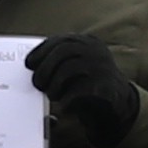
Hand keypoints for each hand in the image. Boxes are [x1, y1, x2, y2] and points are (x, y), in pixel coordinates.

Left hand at [24, 29, 145, 147]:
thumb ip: (59, 62)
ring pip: (70, 68)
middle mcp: (96, 50)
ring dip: (54, 84)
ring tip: (51, 95)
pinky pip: (81, 90)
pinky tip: (64, 106)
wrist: (119, 101)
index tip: (29, 64)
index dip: (41, 51)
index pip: (60, 40)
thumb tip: (32, 67)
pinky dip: (67, 99)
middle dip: (46, 67)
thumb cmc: (89, 82)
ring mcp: (102, 66)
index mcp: (88, 42)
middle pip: (64, 50)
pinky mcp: (106, 86)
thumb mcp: (76, 66)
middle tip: (37, 83)